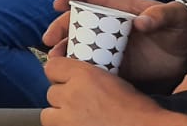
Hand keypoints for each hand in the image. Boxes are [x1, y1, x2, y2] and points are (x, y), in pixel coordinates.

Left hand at [42, 56, 169, 125]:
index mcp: (84, 75)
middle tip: (80, 105)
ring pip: (48, 115)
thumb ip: (89, 78)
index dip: (58, 75)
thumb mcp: (113, 80)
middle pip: (51, 93)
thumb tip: (76, 80)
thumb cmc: (139, 110)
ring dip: (59, 117)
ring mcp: (68, 118)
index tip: (66, 81)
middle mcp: (72, 94)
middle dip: (62, 99)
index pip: (51, 67)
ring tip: (78, 120)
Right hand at [44, 0, 186, 84]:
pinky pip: (92, 66)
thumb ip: (162, 14)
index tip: (59, 4)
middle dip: (60, 27)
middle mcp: (111, 25)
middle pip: (77, 21)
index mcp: (120, 8)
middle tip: (50, 40)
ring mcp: (111, 46)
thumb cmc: (183, 28)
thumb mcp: (177, 16)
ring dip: (64, 49)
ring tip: (55, 59)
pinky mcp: (115, 66)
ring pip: (80, 44)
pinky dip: (79, 69)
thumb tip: (142, 21)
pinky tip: (72, 73)